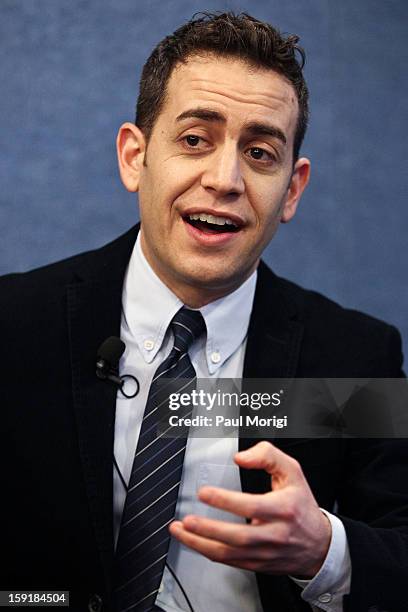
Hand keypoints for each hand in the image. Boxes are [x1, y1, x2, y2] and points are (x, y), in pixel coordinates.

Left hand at [169, 441, 330, 577]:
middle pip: (238, 536)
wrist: (319, 545)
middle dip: (209, 529)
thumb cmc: (300, 505)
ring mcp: (265, 553)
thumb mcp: (292, 472)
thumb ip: (267, 456)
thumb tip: (241, 458)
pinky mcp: (257, 565)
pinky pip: (229, 561)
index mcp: (284, 508)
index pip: (252, 506)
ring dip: (200, 543)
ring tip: (181, 530)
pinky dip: (208, 552)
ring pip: (229, 553)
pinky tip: (193, 541)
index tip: (205, 493)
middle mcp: (275, 534)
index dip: (226, 501)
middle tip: (188, 520)